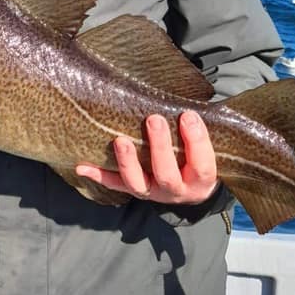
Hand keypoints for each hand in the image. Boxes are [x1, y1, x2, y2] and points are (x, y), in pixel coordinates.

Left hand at [76, 111, 218, 203]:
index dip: (196, 141)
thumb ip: (202, 129)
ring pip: (138, 184)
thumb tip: (196, 102)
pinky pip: (115, 185)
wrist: (191, 187)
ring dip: (127, 162)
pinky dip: (98, 175)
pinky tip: (82, 166)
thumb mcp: (211, 148)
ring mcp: (153, 193)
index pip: (202, 164)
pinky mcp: (134, 190)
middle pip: (167, 175)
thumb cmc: (199, 158)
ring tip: (120, 141)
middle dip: (159, 147)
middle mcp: (176, 190)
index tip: (188, 116)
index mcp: (200, 180)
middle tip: (153, 119)